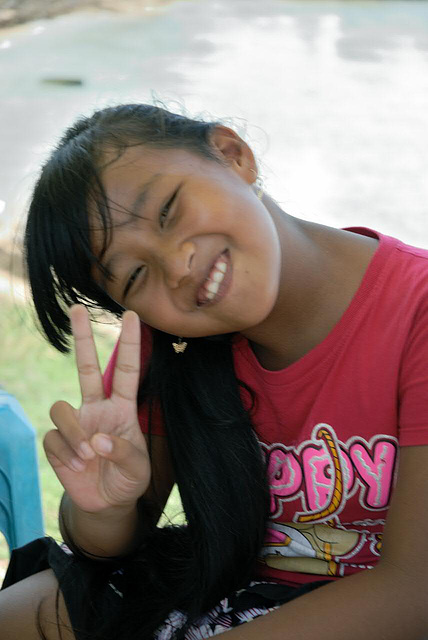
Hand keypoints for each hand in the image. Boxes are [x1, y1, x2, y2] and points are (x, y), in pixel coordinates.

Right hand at [44, 305, 149, 512]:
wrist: (107, 504)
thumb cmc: (128, 479)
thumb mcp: (137, 469)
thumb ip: (123, 451)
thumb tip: (97, 439)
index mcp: (121, 408)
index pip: (126, 371)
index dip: (130, 344)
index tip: (132, 316)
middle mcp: (96, 409)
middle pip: (86, 367)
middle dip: (83, 338)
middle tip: (77, 308)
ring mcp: (76, 424)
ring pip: (61, 407)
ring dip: (73, 433)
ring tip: (89, 456)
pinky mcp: (57, 443)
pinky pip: (52, 438)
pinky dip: (66, 453)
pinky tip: (78, 467)